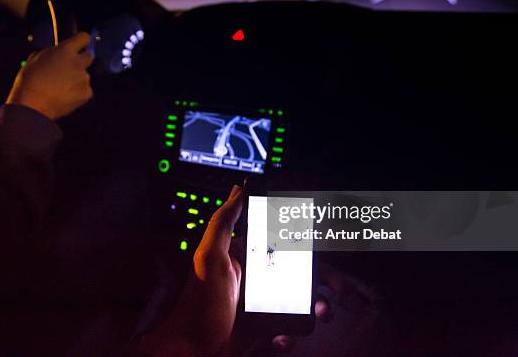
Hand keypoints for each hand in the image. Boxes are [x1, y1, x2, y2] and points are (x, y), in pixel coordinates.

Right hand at [6, 32, 93, 119]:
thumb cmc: (30, 81)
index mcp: (65, 50)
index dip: (81, 41)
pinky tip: (66, 96)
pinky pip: (86, 90)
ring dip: (77, 79)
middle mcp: (78, 62)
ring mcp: (84, 78)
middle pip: (89, 57)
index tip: (80, 45)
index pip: (83, 38)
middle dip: (81, 61)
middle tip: (69, 69)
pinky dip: (79, 92)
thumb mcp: (35, 58)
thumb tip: (55, 53)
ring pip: (85, 75)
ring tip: (62, 87)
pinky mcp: (86, 93)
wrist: (33, 104)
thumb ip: (50, 52)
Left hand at [139, 185, 331, 356]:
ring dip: (318, 307)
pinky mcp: (266, 329)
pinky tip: (281, 338)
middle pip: (302, 274)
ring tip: (322, 312)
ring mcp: (265, 306)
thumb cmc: (198, 304)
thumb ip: (223, 223)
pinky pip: (291, 329)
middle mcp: (259, 280)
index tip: (326, 247)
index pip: (284, 245)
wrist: (192, 350)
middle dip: (325, 280)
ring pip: (303, 302)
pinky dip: (292, 334)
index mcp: (248, 258)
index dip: (308, 246)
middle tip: (339, 289)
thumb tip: (237, 190)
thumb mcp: (209, 257)